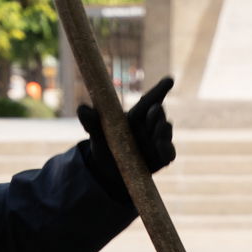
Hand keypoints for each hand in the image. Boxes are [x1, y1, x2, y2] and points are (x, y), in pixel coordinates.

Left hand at [78, 76, 175, 193]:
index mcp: (136, 115)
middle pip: (158, 115)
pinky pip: (168, 153)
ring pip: (165, 132)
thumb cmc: (104, 144)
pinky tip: (161, 145)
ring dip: (164, 129)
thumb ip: (91, 121)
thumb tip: (82, 109)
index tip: (170, 80)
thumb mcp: (96, 132)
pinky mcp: (159, 159)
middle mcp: (149, 127)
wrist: (106, 171)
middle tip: (154, 110)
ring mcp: (156, 142)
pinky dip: (167, 149)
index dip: (160, 89)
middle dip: (157, 112)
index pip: (150, 100)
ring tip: (160, 127)